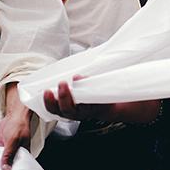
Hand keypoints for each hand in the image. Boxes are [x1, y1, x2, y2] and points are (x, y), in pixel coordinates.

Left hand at [44, 76, 161, 123]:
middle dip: (65, 99)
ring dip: (53, 102)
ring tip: (47, 91)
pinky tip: (45, 92)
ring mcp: (74, 112)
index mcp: (97, 108)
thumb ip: (111, 77)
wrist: (110, 106)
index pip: (88, 103)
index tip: (79, 78)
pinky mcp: (67, 108)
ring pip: (61, 112)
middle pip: (71, 112)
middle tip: (63, 84)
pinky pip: (56, 109)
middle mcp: (84, 112)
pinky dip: (49, 102)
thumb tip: (124, 57)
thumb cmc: (111, 93)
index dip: (82, 92)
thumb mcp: (114, 85)